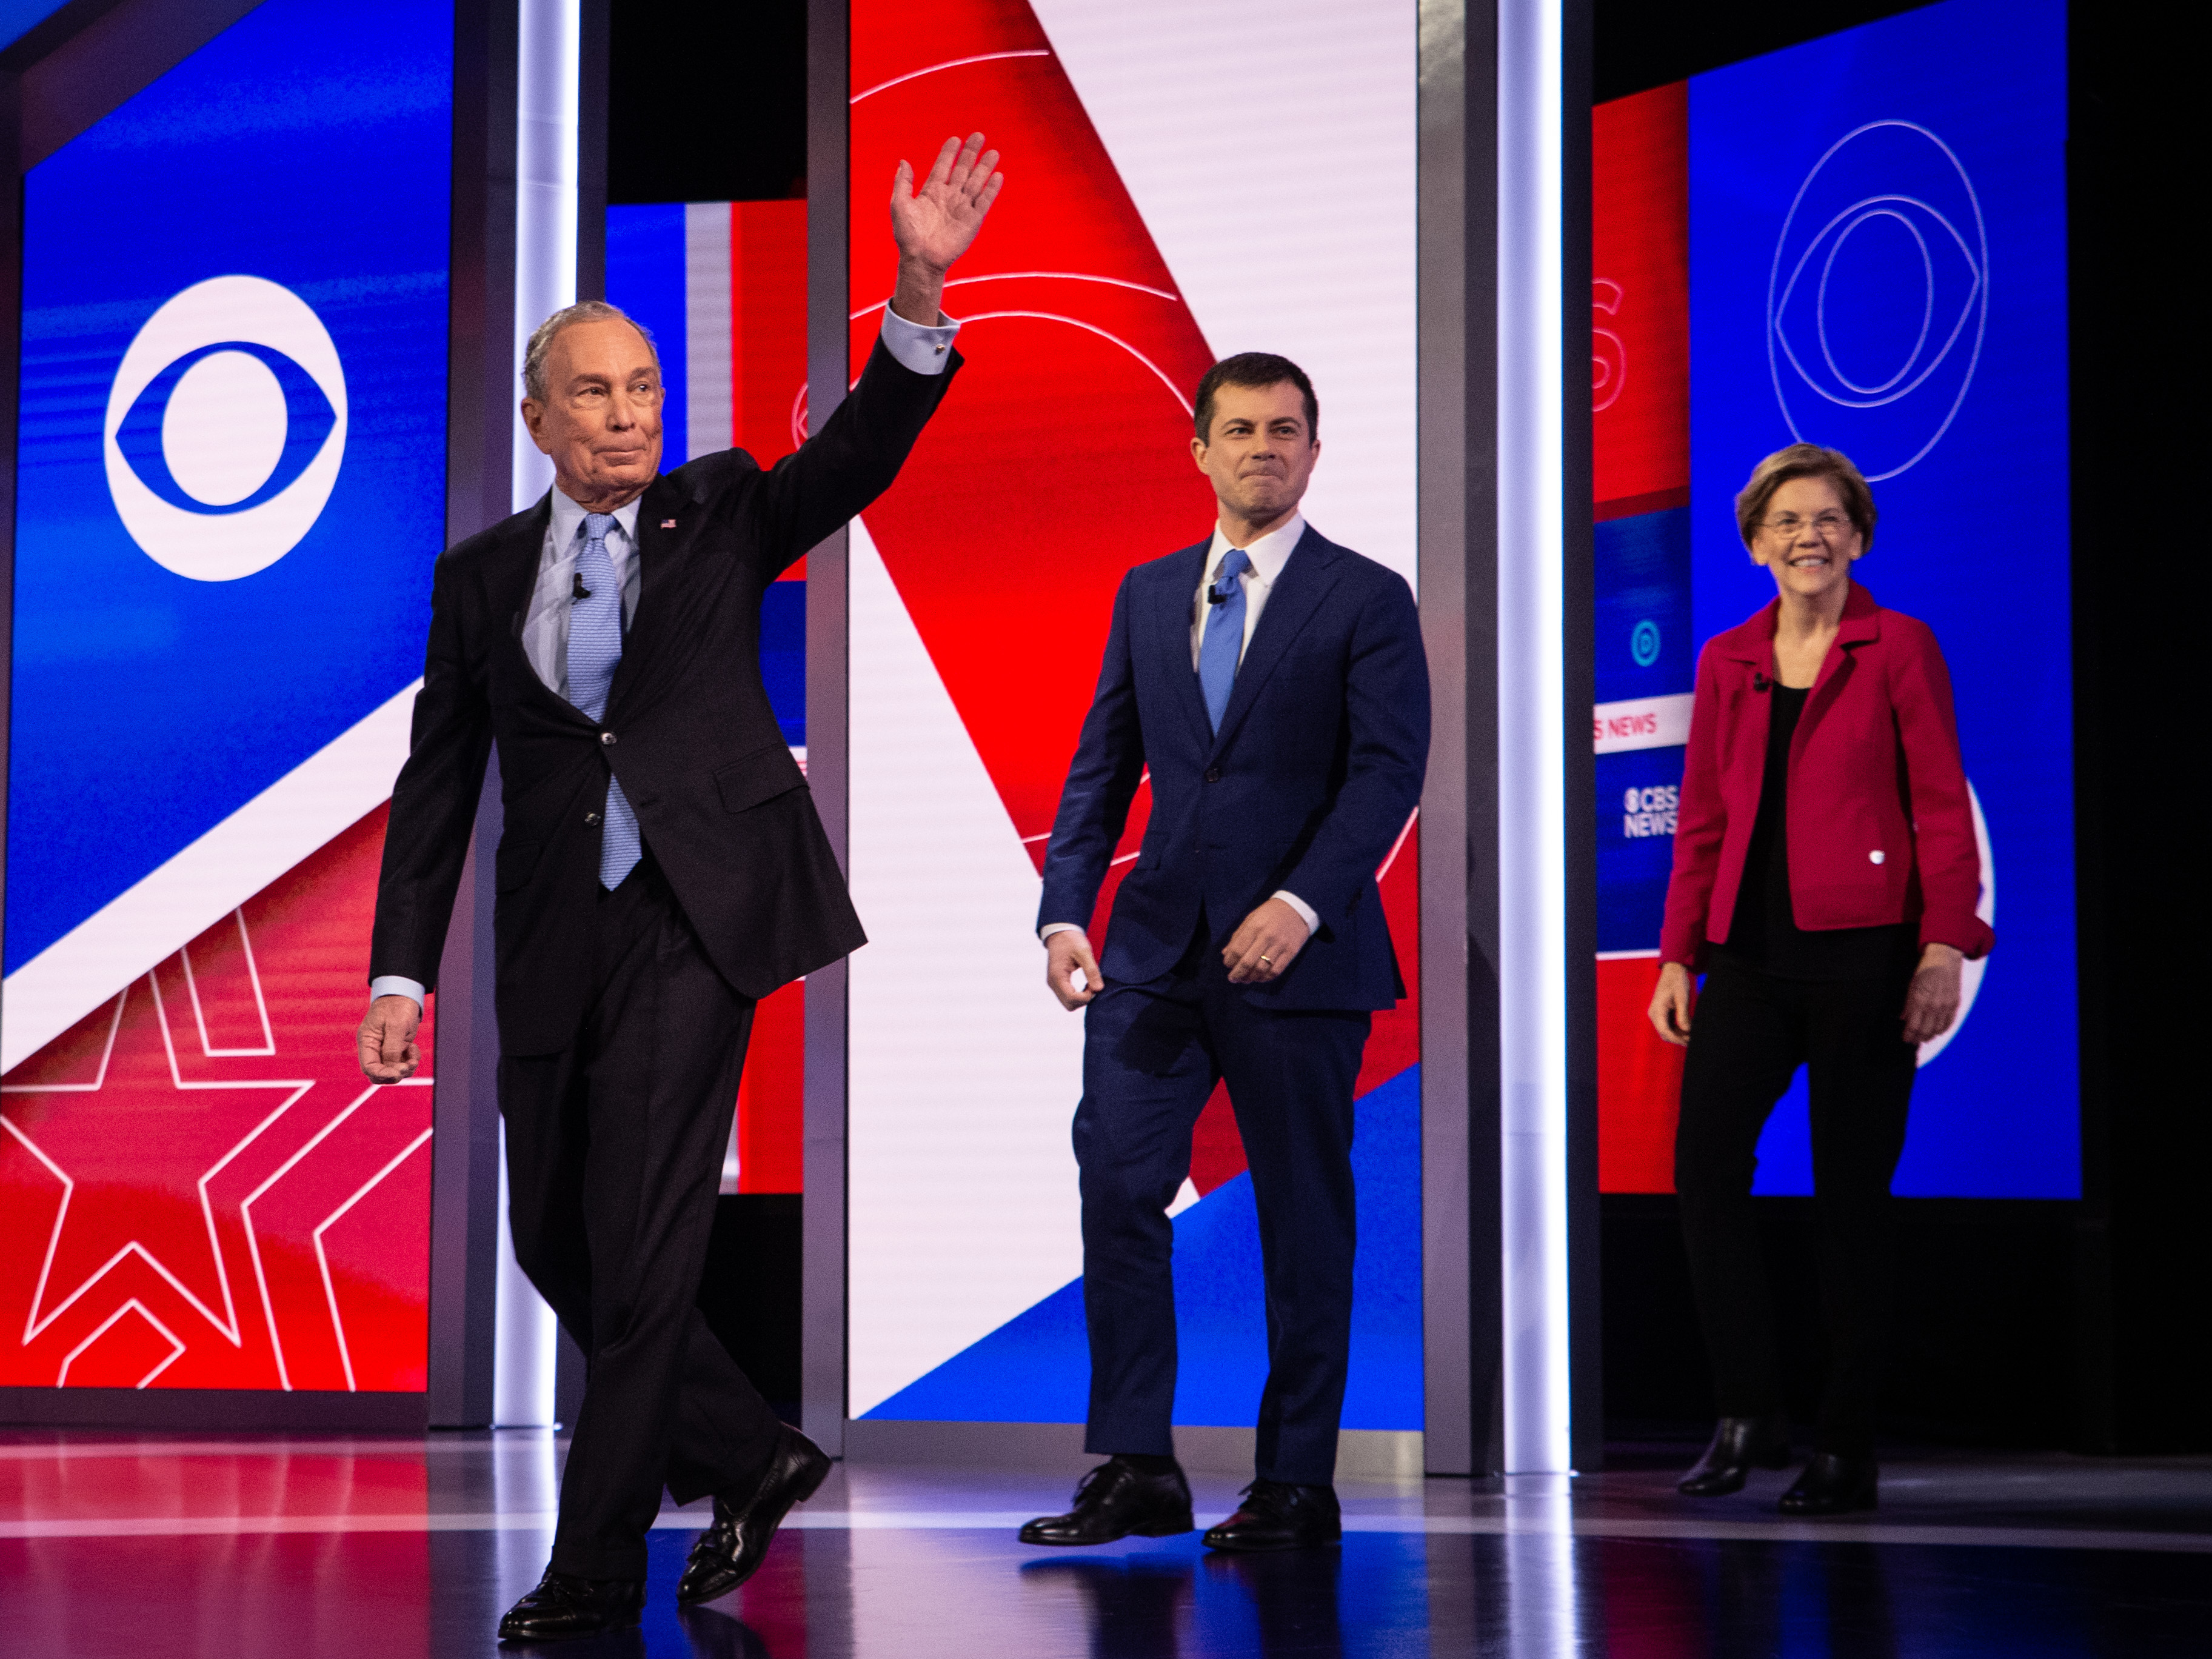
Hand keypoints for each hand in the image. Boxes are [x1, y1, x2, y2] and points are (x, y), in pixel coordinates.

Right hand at [357, 993, 421, 1082]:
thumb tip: (392, 1066)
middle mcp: (374, 1047)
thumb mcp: (396, 1025)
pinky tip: (413, 1048)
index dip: (382, 1074)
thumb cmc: (397, 1005)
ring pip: (392, 1070)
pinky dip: (410, 1060)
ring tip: (413, 1057)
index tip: (397, 1073)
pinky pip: (402, 1062)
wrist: (405, 992)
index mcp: (367, 1041)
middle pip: (379, 1073)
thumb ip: (392, 1048)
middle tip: (408, 1066)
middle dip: (394, 1074)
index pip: (369, 1067)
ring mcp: (386, 1048)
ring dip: (405, 1068)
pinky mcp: (397, 1047)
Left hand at [888, 133, 1003, 322]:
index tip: (955, 139)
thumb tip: (903, 161)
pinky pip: (984, 202)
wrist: (921, 259)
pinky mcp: (972, 221)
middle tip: (979, 136)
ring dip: (984, 167)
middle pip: (963, 170)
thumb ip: (903, 182)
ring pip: (976, 182)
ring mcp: (962, 208)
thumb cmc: (907, 235)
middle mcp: (949, 197)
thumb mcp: (899, 204)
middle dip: (971, 153)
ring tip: (993, 152)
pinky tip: (997, 175)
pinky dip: (991, 189)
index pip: (943, 166)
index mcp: (932, 192)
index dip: (949, 152)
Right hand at [1046, 930, 1101, 1009]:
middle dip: (1084, 999)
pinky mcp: (1057, 983)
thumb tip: (1099, 989)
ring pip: (1068, 1003)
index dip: (1086, 997)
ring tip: (1090, 984)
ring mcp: (1054, 984)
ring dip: (1081, 998)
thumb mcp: (1084, 952)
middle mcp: (1053, 983)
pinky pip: (1067, 997)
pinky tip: (1086, 985)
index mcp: (1058, 976)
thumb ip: (1091, 971)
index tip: (1095, 986)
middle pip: (1069, 1005)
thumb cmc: (1071, 940)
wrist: (1060, 933)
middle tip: (1093, 985)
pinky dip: (1078, 996)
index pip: (1071, 999)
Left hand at [1223, 898, 1310, 985]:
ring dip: (1250, 978)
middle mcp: (1266, 936)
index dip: (1229, 961)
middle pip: (1247, 962)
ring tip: (1245, 979)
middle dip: (1237, 974)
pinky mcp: (1291, 952)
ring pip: (1261, 969)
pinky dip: (1265, 978)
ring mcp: (1280, 945)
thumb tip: (1226, 953)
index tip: (1227, 965)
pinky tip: (1259, 978)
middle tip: (1233, 978)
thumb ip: (1238, 935)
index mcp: (1254, 926)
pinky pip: (1276, 971)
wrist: (1297, 908)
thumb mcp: (1251, 918)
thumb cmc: (1270, 912)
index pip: (1237, 949)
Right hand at [1648, 961, 1694, 1046]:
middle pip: (1664, 1033)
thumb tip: (1687, 1030)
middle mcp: (1653, 1013)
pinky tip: (1686, 1030)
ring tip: (1691, 1036)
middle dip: (1677, 1039)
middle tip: (1692, 1041)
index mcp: (1657, 1009)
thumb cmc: (1677, 982)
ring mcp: (1656, 1014)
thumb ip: (1683, 1015)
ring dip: (1677, 1035)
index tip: (1688, 1042)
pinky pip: (1667, 1026)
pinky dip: (1676, 1030)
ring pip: (1665, 1031)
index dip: (1676, 1039)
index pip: (1664, 1031)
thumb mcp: (1682, 998)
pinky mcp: (1661, 1013)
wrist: (1672, 971)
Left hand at [1901, 942, 1964, 1044]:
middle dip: (1918, 1038)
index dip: (1909, 1035)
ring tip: (1924, 1039)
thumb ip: (1908, 1005)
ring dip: (1930, 1036)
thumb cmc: (1925, 971)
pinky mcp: (1955, 1004)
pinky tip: (1937, 1032)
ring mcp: (1946, 1006)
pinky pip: (1949, 1022)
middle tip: (1914, 1041)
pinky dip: (1943, 1029)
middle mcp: (1934, 1006)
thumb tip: (1903, 1019)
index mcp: (1920, 1001)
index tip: (1905, 1039)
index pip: (1913, 1026)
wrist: (1944, 960)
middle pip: (1925, 1030)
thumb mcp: (1911, 986)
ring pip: (1938, 1029)